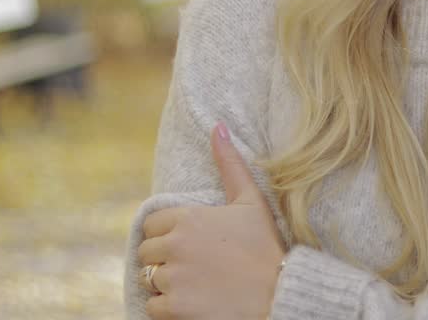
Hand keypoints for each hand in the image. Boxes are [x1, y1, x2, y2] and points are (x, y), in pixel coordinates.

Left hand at [138, 122, 285, 319]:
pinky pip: (152, 308)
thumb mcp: (251, 203)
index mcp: (189, 218)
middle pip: (146, 252)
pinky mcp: (173, 308)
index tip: (192, 245)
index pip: (153, 225)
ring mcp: (173, 278)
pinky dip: (168, 309)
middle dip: (165, 259)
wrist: (281, 295)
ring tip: (197, 285)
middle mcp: (175, 245)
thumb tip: (218, 126)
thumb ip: (230, 165)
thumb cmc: (266, 248)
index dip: (169, 234)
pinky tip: (194, 303)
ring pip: (149, 279)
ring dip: (167, 284)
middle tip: (196, 267)